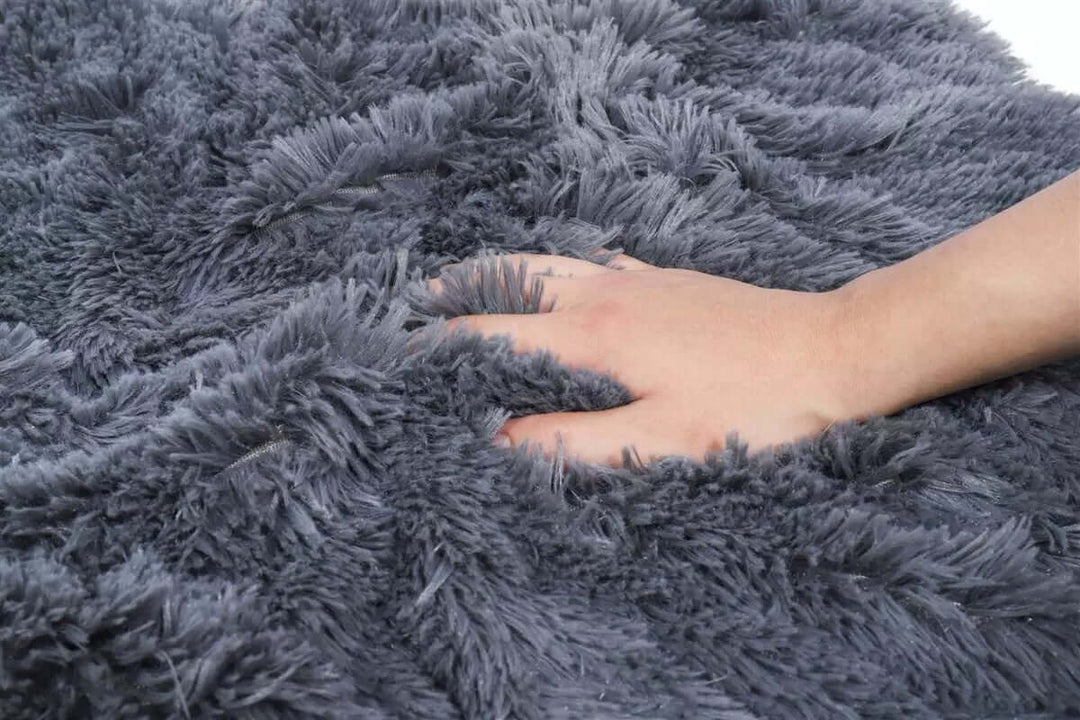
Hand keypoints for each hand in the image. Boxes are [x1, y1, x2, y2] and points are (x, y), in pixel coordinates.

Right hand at [423, 252, 849, 466]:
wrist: (832, 351)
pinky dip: (560, 268)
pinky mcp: (670, 280)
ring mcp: (640, 280)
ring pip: (551, 263)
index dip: (441, 347)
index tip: (403, 359)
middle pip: (513, 279)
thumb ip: (575, 441)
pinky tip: (566, 279)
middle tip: (419, 302)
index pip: (493, 333)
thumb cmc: (753, 406)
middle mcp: (606, 293)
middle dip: (460, 291)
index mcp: (594, 335)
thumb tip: (501, 440)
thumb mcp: (663, 441)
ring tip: (470, 281)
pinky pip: (596, 263)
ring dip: (503, 272)